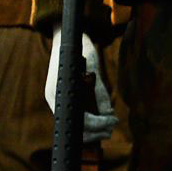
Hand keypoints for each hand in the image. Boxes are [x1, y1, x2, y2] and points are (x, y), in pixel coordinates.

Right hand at [44, 24, 116, 143]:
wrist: (68, 39)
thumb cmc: (81, 50)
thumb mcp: (94, 70)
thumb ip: (100, 92)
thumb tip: (109, 114)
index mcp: (59, 91)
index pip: (80, 119)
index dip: (99, 124)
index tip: (114, 120)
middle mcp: (57, 99)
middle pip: (76, 128)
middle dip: (97, 131)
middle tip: (113, 126)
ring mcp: (59, 101)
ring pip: (75, 127)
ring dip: (94, 131)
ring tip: (109, 128)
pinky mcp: (65, 100)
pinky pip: (76, 119)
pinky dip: (89, 125)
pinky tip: (102, 122)